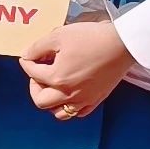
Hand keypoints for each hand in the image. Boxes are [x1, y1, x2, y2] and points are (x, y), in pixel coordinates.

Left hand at [22, 23, 137, 118]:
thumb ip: (38, 47)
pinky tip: (70, 94)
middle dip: (35, 87)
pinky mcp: (96, 100)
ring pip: (58, 113)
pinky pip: (78, 112)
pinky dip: (69, 106)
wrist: (122, 44)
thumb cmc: (92, 38)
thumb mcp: (59, 35)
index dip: (27, 62)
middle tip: (39, 74)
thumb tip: (27, 55)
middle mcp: (68, 94)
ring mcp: (83, 100)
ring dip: (51, 102)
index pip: (32, 73)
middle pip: (40, 101)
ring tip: (53, 87)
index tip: (28, 55)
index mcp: (57, 78)